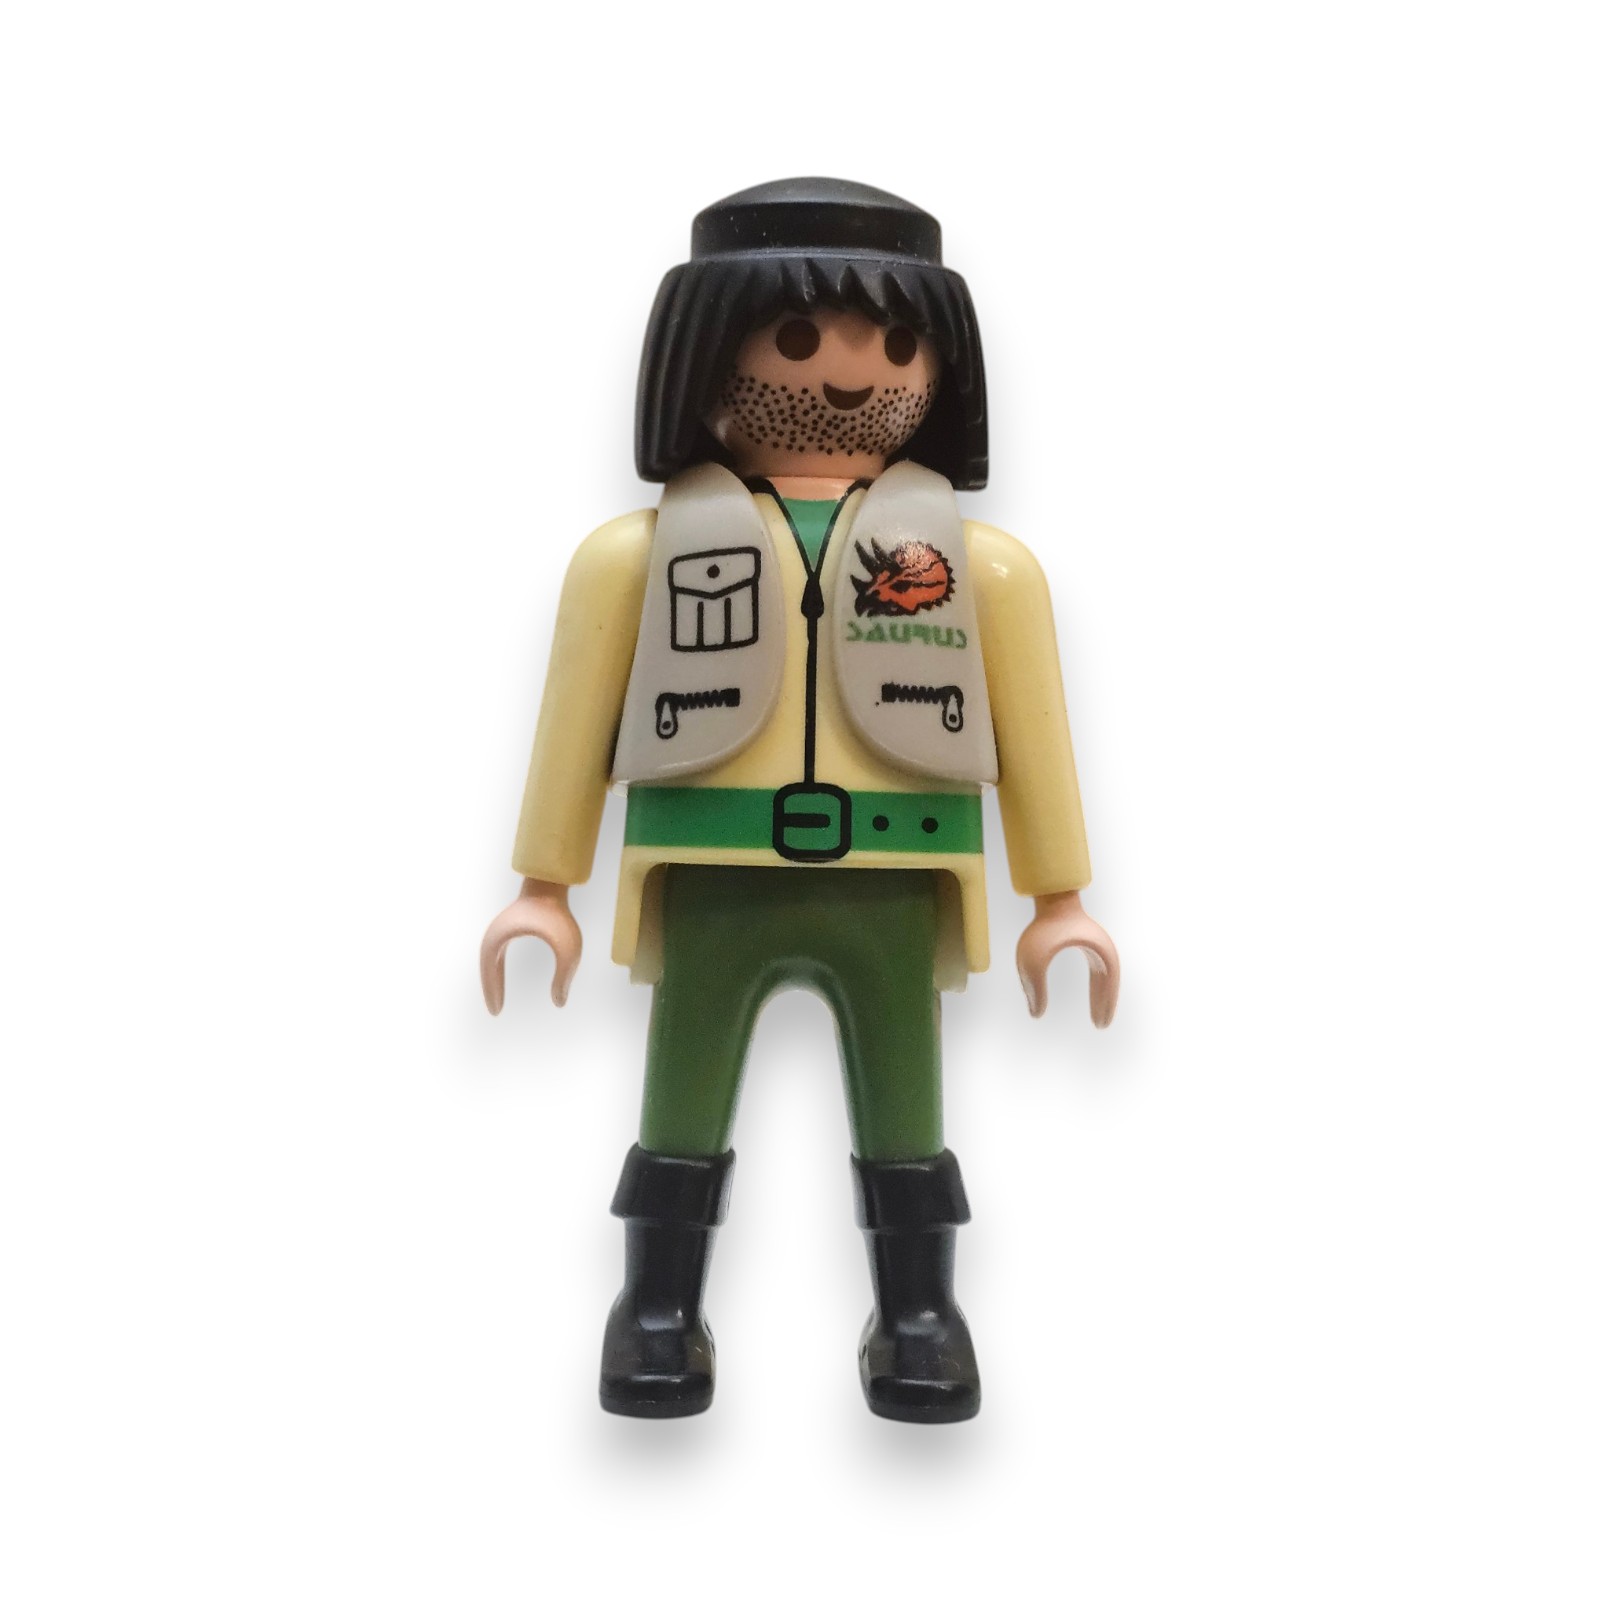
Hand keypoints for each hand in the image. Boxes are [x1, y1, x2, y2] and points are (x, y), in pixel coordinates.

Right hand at [480, 879, 582, 1012]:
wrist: (551, 881)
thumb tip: (559, 1003)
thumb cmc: (558, 912)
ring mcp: (499, 928)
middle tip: (495, 1011)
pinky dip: (495, 968)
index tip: (497, 1012)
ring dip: (491, 979)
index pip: (490, 972)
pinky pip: (495, 953)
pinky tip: (499, 976)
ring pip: (488, 961)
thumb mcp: (568, 947)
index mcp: (499, 939)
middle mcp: (494, 934)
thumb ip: (564, 975)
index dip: (493, 993)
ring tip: (496, 1000)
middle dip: (490, 989)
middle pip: (486, 968)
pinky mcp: (507, 925)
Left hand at [1016, 890, 1119, 1026]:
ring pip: (1105, 978)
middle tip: (1101, 1027)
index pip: (1107, 986)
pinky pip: (1098, 970)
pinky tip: (1095, 996)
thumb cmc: (1043, 925)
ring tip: (1098, 1017)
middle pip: (1109, 984)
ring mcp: (1096, 944)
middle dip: (1105, 1005)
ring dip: (1103, 996)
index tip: (1100, 1025)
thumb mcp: (1033, 959)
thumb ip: (1033, 987)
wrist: (1049, 894)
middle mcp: (1102, 949)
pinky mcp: (1086, 941)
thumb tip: (1035, 1015)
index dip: (1104, 1006)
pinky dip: (1098, 986)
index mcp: (1099, 954)